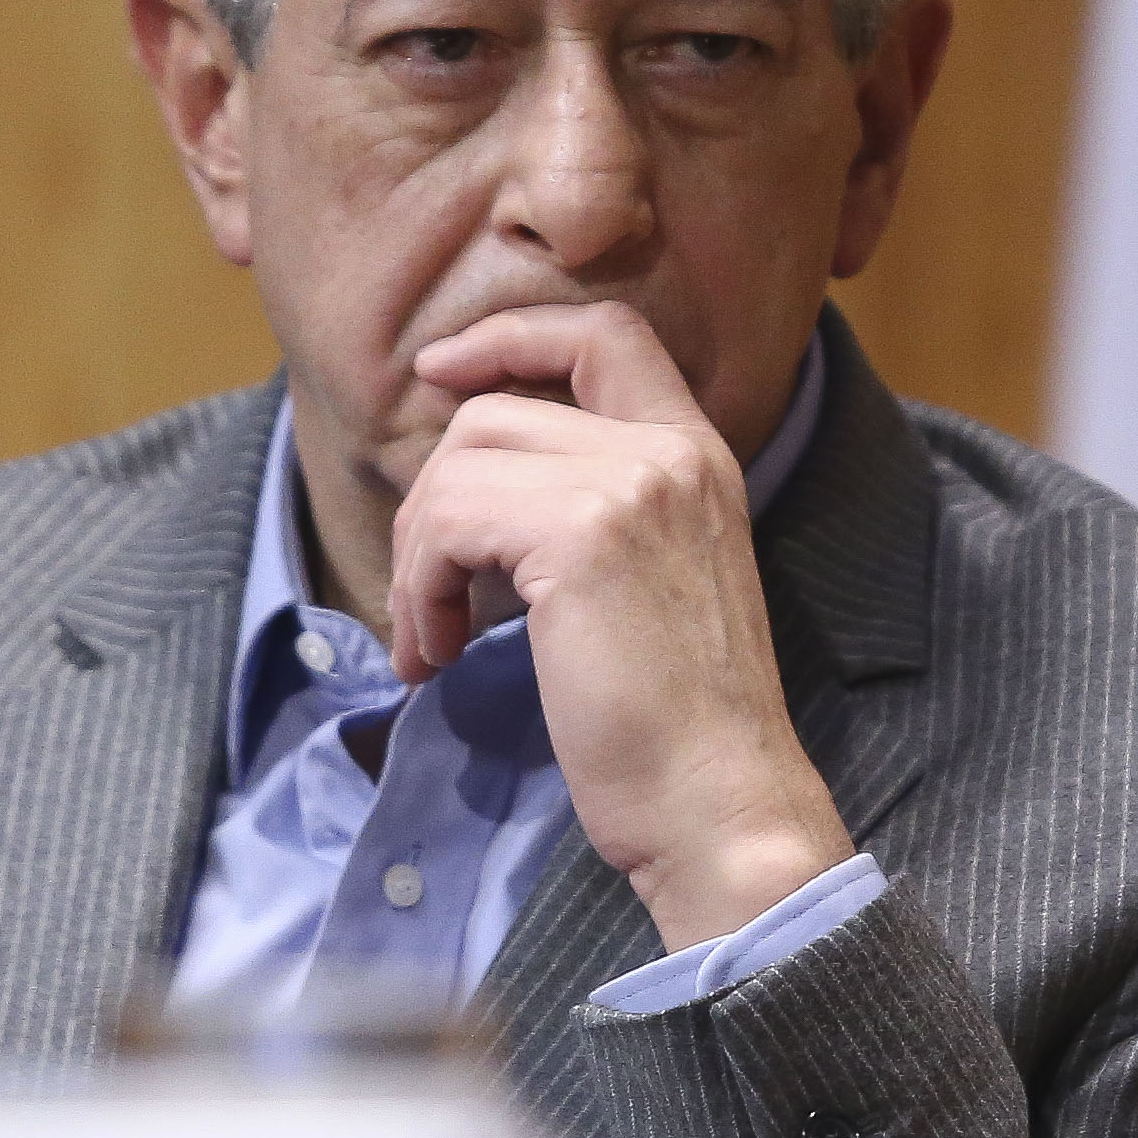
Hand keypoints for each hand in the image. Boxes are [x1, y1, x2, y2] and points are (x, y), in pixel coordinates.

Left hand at [395, 303, 849, 947]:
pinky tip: (435, 658)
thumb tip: (465, 484)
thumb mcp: (651, 583)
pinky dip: (416, 589)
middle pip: (497, 410)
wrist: (721, 804)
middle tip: (423, 599)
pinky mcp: (584, 535)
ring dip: (417, 555)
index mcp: (699, 456)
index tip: (440, 372)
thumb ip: (594, 511)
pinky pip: (449, 520)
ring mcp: (633, 485)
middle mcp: (674, 451)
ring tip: (428, 637)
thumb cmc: (676, 726)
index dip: (510, 335)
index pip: (604, 333)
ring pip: (460, 461)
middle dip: (432, 501)